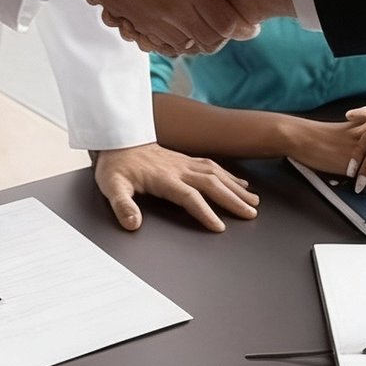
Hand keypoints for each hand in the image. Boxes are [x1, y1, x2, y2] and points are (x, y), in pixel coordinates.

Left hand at [93, 143, 258, 232]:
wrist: (117, 138)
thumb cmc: (115, 165)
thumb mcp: (111, 186)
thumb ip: (122, 205)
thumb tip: (133, 224)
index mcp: (163, 178)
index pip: (189, 196)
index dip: (205, 212)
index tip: (220, 226)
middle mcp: (178, 168)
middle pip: (211, 184)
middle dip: (232, 199)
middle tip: (250, 214)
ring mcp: (184, 162)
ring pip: (216, 173)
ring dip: (236, 187)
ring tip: (253, 201)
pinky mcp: (185, 159)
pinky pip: (212, 166)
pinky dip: (230, 175)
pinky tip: (240, 183)